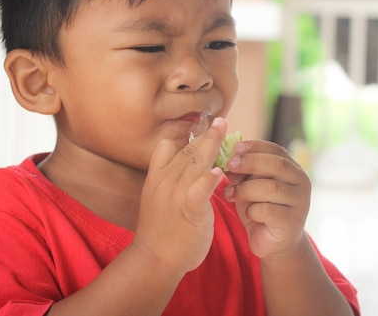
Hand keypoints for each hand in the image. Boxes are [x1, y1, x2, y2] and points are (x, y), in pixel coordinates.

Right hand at [132, 117, 226, 274]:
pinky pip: (197, 191)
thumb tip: (191, 164)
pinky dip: (207, 179)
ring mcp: (175, 194)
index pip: (167, 146)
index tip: (203, 125)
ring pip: (194, 163)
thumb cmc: (162, 229)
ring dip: (210, 144)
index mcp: (157, 177)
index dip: (186, 136)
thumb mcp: (161, 197)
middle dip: (205, 133)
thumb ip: (173, 179)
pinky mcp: (188, 210)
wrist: (154, 258)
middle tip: (221, 119)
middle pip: (186, 150)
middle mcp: (164, 181)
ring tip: (223, 128)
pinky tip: (218, 171)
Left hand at [224, 140, 310, 259]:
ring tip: (230, 194)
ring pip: (270, 188)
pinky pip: (268, 210)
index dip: (255, 147)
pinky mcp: (292, 222)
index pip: (275, 150)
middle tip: (230, 165)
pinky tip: (247, 214)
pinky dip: (252, 210)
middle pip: (276, 165)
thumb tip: (227, 154)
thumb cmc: (259, 208)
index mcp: (292, 168)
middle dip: (250, 162)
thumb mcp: (250, 185)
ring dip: (245, 189)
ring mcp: (300, 202)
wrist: (272, 242)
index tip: (235, 147)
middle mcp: (301, 182)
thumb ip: (245, 170)